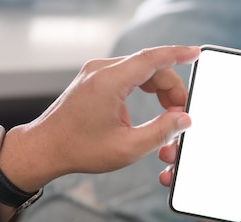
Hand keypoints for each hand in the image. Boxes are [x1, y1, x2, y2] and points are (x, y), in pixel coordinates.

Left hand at [0, 45, 199, 192]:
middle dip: (171, 88)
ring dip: (159, 88)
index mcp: (109, 82)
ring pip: (140, 70)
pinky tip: (152, 105)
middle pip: (150, 67)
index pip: (152, 58)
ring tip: (168, 114)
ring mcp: (96, 73)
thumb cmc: (79, 149)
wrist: (45, 149)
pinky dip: (145, 87)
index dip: (178, 54)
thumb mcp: (128, 147)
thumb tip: (183, 119)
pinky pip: (128, 75)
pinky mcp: (94, 80)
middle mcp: (101, 71)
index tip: (195, 53)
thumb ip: (161, 132)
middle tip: (180, 114)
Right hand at [159, 111, 240, 221]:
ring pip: (194, 159)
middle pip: (211, 140)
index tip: (208, 100)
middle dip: (193, 130)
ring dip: (179, 151)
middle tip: (178, 122)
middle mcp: (235, 164)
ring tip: (169, 150)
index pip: (239, 128)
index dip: (225, 114)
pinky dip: (173, 177)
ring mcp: (217, 180)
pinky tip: (168, 175)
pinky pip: (184, 183)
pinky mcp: (203, 197)